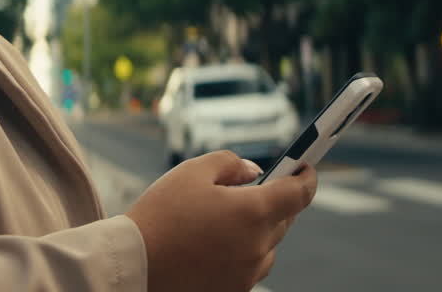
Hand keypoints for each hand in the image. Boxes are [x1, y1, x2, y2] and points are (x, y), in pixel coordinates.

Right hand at [125, 150, 317, 291]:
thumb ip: (231, 163)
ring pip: (268, 246)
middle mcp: (257, 246)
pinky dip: (243, 252)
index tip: (305, 167)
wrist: (134, 264)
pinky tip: (215, 244)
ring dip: (259, 230)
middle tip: (252, 189)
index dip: (307, 176)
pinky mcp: (234, 290)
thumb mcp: (193, 172)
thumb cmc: (161, 214)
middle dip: (275, 201)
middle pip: (284, 219)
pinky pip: (251, 267)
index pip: (300, 194)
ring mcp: (247, 273)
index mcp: (253, 212)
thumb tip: (254, 173)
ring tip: (225, 219)